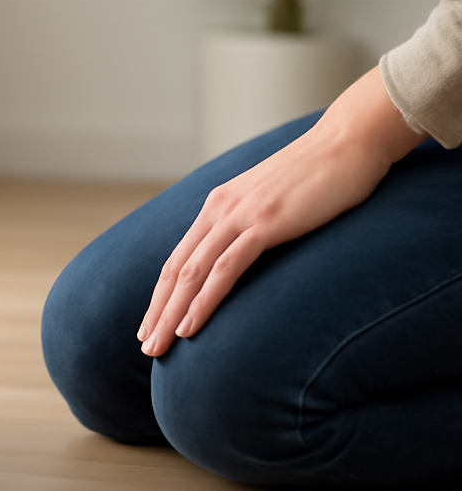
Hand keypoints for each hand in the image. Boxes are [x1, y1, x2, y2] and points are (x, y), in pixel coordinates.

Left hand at [137, 67, 425, 357]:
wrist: (345, 143)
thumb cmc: (317, 177)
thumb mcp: (274, 202)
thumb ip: (254, 224)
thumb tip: (245, 252)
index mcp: (218, 204)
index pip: (179, 258)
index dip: (162, 294)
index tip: (150, 324)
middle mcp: (219, 209)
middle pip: (177, 269)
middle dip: (158, 311)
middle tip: (145, 347)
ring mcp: (240, 216)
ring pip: (193, 272)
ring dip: (173, 313)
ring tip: (159, 347)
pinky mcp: (265, 224)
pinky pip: (225, 269)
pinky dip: (205, 300)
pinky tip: (192, 325)